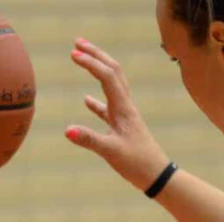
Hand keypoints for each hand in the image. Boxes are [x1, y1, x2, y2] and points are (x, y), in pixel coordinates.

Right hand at [67, 38, 169, 190]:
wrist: (157, 176)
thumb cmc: (137, 164)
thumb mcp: (111, 152)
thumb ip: (89, 140)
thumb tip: (66, 130)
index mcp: (123, 108)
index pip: (106, 76)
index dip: (90, 63)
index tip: (72, 53)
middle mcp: (126, 106)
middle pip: (112, 71)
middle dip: (96, 55)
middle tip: (77, 42)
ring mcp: (124, 116)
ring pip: (111, 85)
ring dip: (97, 69)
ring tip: (82, 59)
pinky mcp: (122, 127)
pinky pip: (108, 107)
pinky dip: (96, 100)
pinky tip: (86, 99)